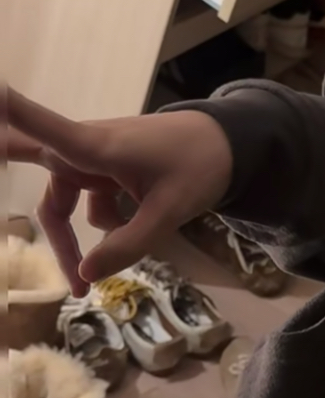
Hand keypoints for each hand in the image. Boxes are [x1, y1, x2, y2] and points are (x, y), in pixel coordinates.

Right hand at [3, 84, 232, 294]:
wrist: (230, 147)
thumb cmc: (199, 167)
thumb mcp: (170, 213)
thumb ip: (130, 245)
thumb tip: (88, 273)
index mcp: (96, 146)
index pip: (41, 127)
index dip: (12, 111)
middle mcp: (86, 148)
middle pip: (37, 175)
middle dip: (4, 163)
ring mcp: (95, 159)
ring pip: (62, 201)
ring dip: (69, 238)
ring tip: (81, 285)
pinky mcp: (106, 169)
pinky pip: (89, 202)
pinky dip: (102, 223)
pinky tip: (129, 232)